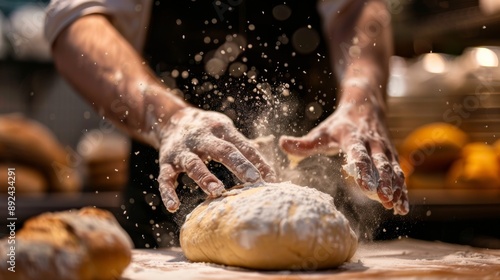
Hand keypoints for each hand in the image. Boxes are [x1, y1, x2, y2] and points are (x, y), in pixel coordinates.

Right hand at [156, 107, 276, 211]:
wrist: (170, 118)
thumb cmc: (207, 129)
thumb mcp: (225, 129)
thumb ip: (245, 145)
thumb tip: (271, 162)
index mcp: (221, 129)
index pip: (243, 145)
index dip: (257, 161)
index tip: (271, 178)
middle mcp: (202, 137)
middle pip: (222, 150)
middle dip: (239, 165)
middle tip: (254, 181)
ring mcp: (183, 150)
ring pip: (193, 164)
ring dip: (205, 177)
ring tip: (217, 192)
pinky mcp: (166, 162)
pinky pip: (165, 178)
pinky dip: (168, 192)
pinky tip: (173, 206)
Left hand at [279, 100, 408, 214]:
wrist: (366, 107)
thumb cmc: (339, 124)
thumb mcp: (322, 131)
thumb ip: (304, 142)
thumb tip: (283, 144)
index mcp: (353, 136)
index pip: (358, 153)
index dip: (362, 169)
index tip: (365, 186)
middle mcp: (373, 142)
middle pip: (380, 163)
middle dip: (383, 182)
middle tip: (384, 199)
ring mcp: (385, 149)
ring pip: (393, 169)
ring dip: (396, 188)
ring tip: (395, 207)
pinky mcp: (392, 156)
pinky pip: (399, 173)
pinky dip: (402, 189)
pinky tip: (401, 207)